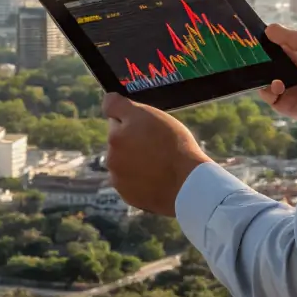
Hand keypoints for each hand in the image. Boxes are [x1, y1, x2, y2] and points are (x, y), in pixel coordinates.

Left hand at [103, 93, 211, 215]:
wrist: (188, 184)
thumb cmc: (175, 146)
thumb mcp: (153, 115)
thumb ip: (125, 107)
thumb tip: (108, 101)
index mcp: (116, 133)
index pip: (111, 109)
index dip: (126, 111)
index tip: (136, 116)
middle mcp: (111, 155)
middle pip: (118, 137)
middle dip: (131, 137)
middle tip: (156, 142)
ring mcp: (117, 177)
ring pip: (122, 160)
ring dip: (133, 158)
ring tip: (158, 162)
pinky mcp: (126, 194)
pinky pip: (129, 180)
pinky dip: (138, 178)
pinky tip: (156, 176)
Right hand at [259, 24, 296, 121]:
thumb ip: (286, 36)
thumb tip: (267, 28)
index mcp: (288, 56)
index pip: (265, 53)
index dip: (255, 50)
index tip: (245, 45)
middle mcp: (284, 73)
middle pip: (260, 70)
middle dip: (254, 67)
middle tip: (250, 63)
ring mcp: (285, 90)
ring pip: (262, 86)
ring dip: (263, 81)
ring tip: (274, 78)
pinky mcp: (288, 106)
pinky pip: (271, 101)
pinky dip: (270, 93)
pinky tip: (278, 86)